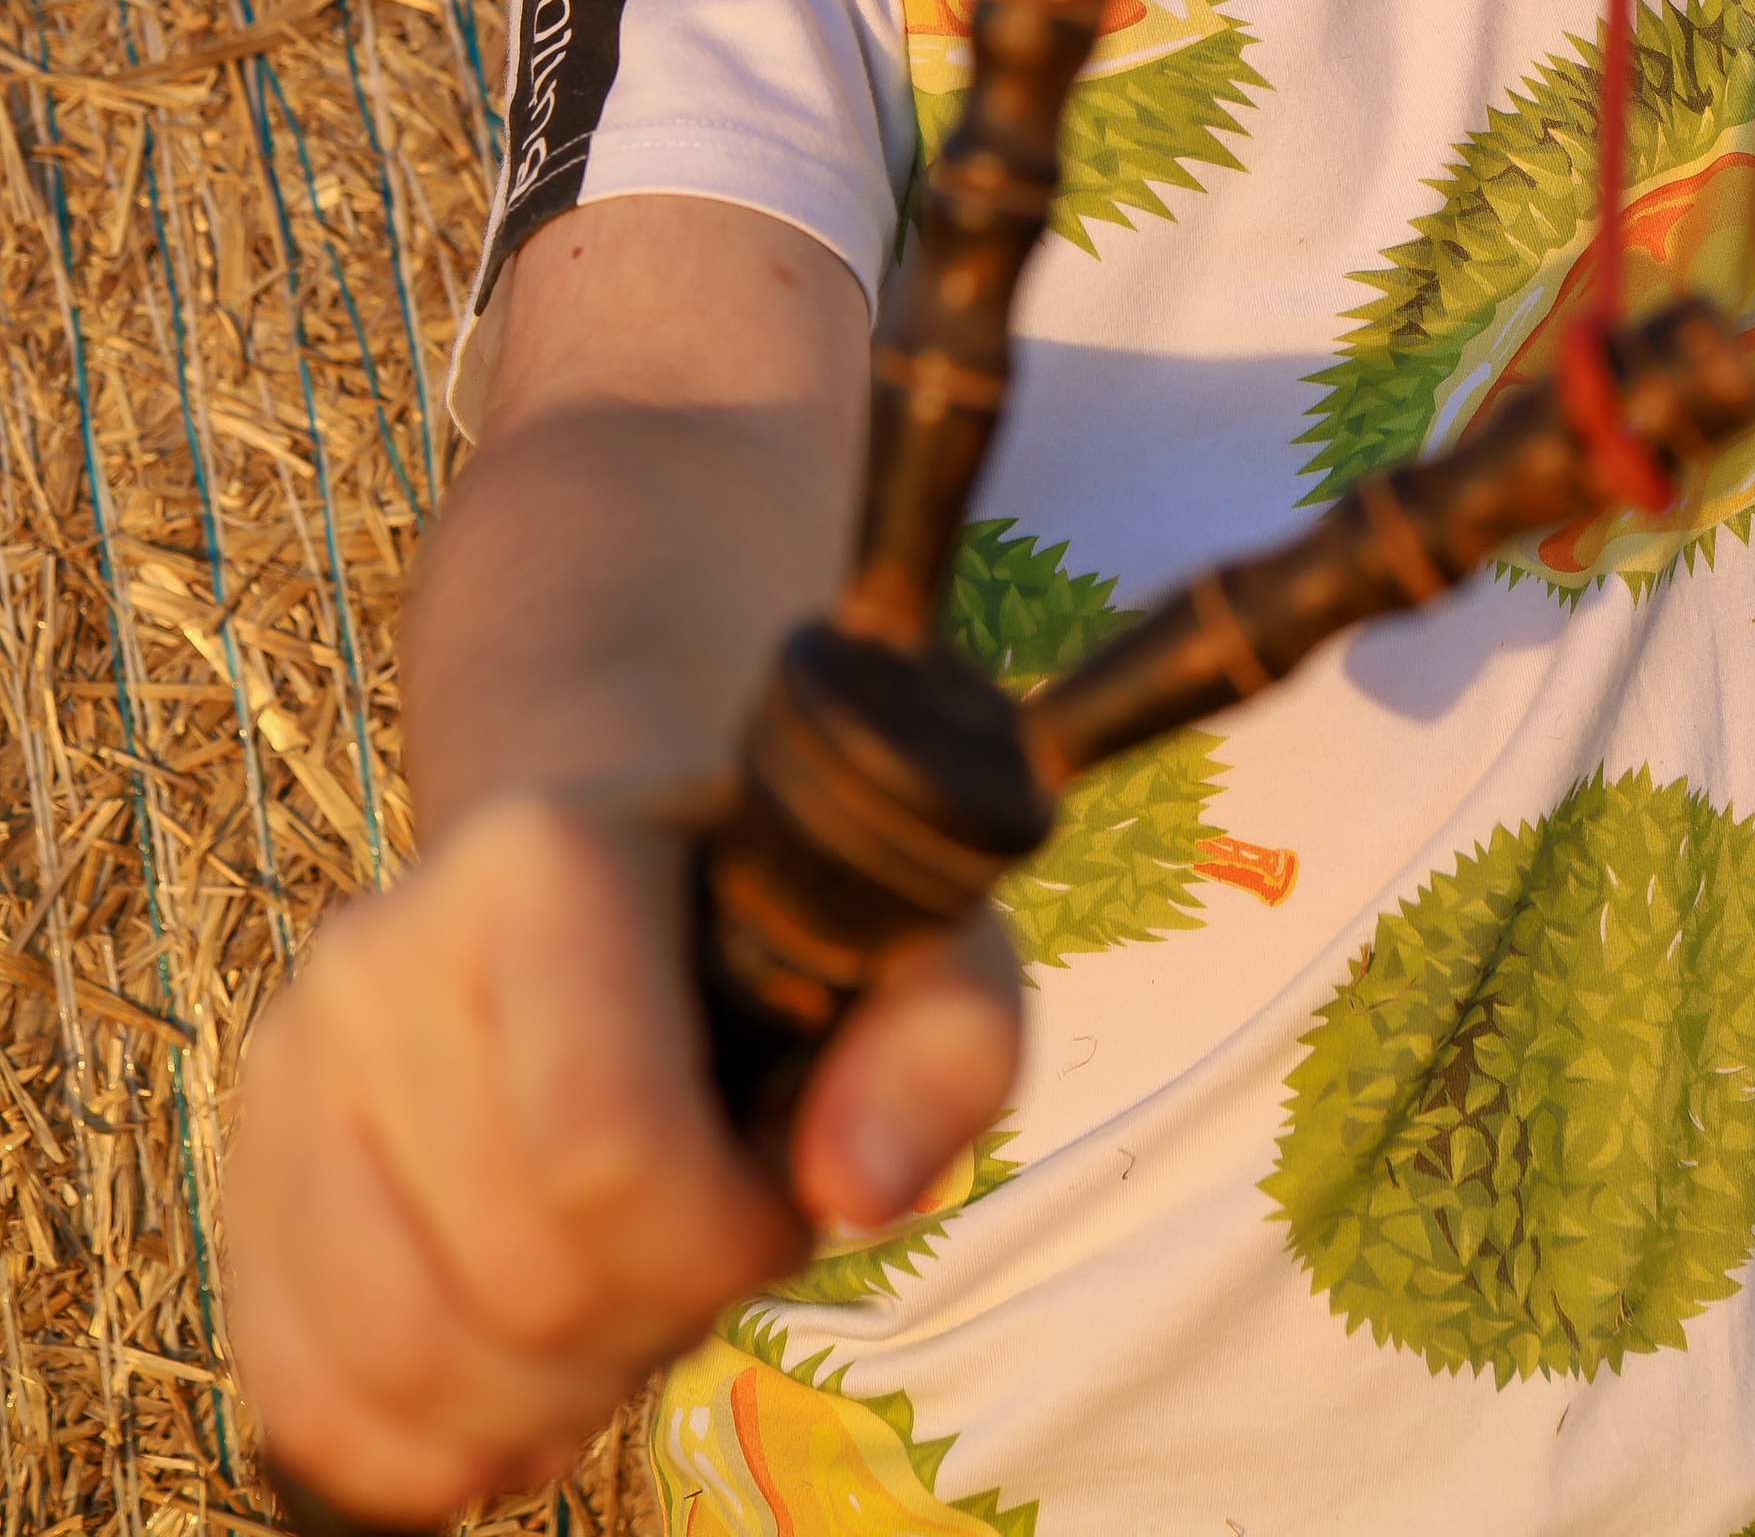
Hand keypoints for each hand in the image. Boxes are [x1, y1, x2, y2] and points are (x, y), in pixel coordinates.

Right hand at [225, 796, 1020, 1521]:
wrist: (625, 870)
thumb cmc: (780, 932)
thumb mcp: (916, 951)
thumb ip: (945, 1051)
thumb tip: (857, 1189)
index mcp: (545, 862)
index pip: (606, 1153)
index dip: (721, 1240)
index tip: (776, 1197)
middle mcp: (385, 944)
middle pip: (516, 1280)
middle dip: (648, 1320)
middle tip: (697, 1245)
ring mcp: (299, 1058)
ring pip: (396, 1361)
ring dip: (542, 1396)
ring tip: (615, 1304)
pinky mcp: (252, 1166)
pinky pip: (304, 1398)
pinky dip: (421, 1449)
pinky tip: (518, 1382)